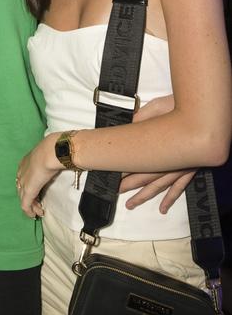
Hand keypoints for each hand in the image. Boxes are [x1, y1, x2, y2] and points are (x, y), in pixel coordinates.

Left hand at [16, 135, 60, 218]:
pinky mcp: (28, 191)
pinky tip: (34, 215)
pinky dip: (29, 211)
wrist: (51, 152)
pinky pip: (25, 205)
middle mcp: (21, 172)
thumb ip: (51, 159)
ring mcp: (24, 182)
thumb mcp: (49, 155)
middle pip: (22, 189)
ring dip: (32, 206)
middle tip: (39, 205)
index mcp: (26, 162)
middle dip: (30, 198)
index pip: (24, 177)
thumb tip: (62, 159)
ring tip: (39, 211)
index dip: (29, 186)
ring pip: (23, 198)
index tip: (37, 192)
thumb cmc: (53, 150)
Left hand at [120, 94, 193, 211]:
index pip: (136, 160)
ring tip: (131, 204)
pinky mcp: (189, 168)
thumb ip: (142, 118)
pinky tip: (163, 208)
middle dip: (128, 185)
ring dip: (144, 195)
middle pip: (145, 176)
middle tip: (114, 191)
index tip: (110, 175)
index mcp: (159, 145)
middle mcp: (169, 160)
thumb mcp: (157, 106)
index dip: (122, 168)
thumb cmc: (180, 106)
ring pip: (159, 185)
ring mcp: (180, 167)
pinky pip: (179, 187)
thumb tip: (128, 124)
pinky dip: (170, 198)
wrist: (204, 111)